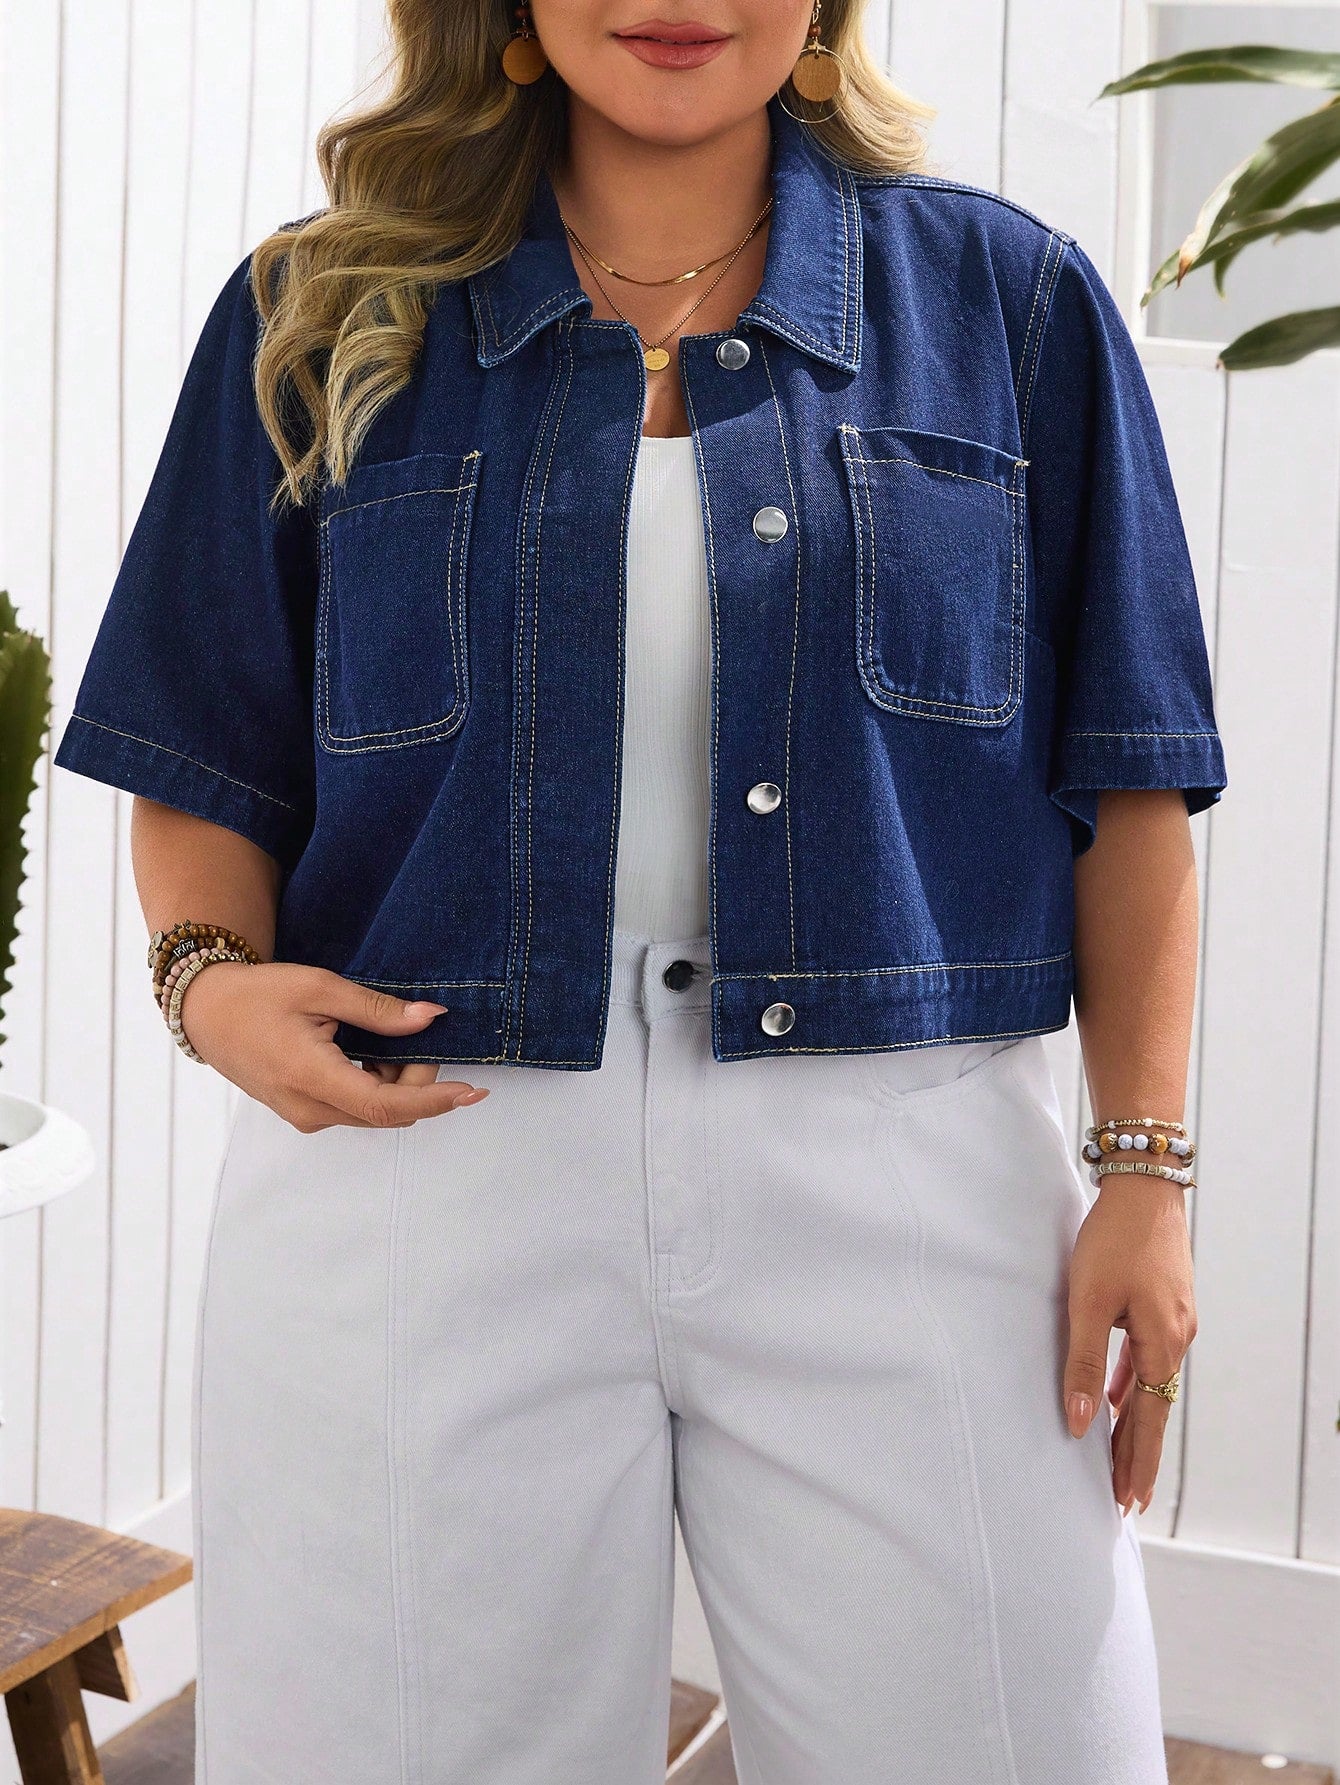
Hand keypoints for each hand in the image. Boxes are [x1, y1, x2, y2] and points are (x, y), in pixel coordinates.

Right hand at [177, 960, 489, 1130]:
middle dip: (418, 1079)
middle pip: (389, 1111)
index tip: (472, 1091)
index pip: (388, 1106)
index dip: (436, 1100)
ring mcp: (305, 1117)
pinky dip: (376, 1084)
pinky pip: (356, 1109)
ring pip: (375, 1112)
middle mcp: (310, 1110)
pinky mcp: (304, 1114)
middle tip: (416, 1033)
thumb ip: (377, 1010)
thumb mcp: (320, 989)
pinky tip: (367, 1051)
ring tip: (383, 1037)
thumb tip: (432, 1018)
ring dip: (396, 1082)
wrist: (207, 1012)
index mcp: (312, 1078)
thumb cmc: (258, 995)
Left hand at [1061, 1180, 1197, 1515]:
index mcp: (1162, 1344)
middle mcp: (1177, 1337)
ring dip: (1134, 1420)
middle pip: (1154, 1409)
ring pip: (1151, 1383)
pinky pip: (1148, 1357)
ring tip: (1118, 1456)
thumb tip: (1080, 1423)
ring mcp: (1174, 1319)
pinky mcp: (1163, 1302)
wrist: (1143, 1186)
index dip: (1135, 1461)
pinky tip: (1118, 1394)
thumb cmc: (1112, 1241)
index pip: (1148, 1420)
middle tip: (1125, 1498)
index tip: (1127, 1501)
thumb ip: (1083, 1363)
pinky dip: (1132, 1383)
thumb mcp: (1087, 1302)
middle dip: (1138, 1453)